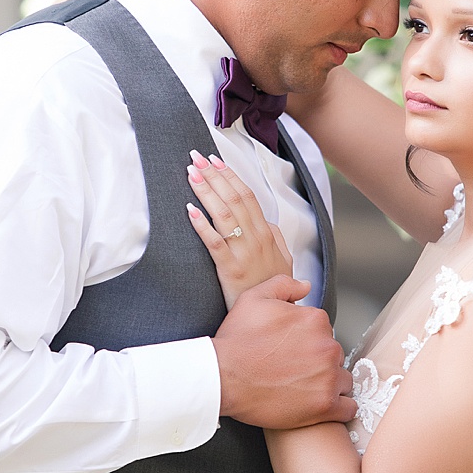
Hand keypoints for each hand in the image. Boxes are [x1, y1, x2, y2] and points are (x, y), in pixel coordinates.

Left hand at [184, 152, 293, 308]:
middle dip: (213, 175)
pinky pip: (214, 243)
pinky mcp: (231, 269)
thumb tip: (264, 220)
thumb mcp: (282, 258)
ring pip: (224, 215)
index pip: (247, 195)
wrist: (275, 315)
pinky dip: (202, 225)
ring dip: (206, 191)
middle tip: (195, 157)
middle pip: (233, 198)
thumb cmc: (273, 285)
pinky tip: (190, 211)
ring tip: (191, 174)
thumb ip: (273, 236)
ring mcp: (243, 253)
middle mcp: (256, 238)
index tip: (214, 159)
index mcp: (266, 232)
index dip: (230, 175)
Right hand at [213, 276, 355, 429]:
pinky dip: (338, 408)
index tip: (292, 353)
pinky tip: (318, 406)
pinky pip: (348, 408)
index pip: (324, 332)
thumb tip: (306, 286)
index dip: (308, 343)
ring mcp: (329, 377)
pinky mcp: (326, 405)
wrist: (222, 377)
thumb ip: (284, 286)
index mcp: (315, 320)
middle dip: (319, 364)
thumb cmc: (236, 342)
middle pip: (334, 356)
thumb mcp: (253, 299)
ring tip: (302, 391)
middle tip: (293, 373)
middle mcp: (328, 346)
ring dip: (328, 385)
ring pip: (343, 380)